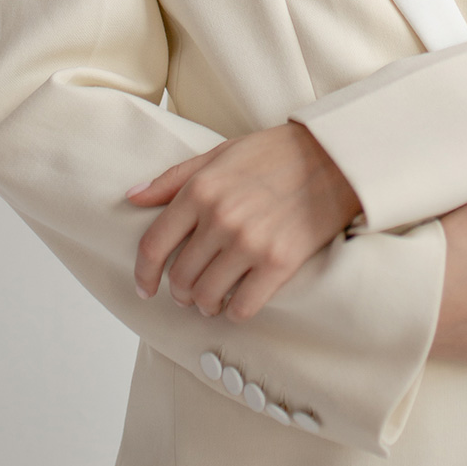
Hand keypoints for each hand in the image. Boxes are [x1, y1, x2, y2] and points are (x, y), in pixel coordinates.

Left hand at [125, 124, 361, 320]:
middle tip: (187, 292)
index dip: (143, 274)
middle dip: (179, 291)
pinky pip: (242, 307)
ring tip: (211, 300)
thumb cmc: (276, 153)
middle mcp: (220, 218)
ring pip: (207, 296)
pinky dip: (234, 312)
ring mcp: (250, 243)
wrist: (334, 158)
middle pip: (180, 277)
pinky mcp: (279, 263)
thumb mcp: (220, 155)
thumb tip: (132, 198)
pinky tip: (237, 303)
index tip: (145, 287)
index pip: (154, 245)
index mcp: (201, 190)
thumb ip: (173, 179)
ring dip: (205, 304)